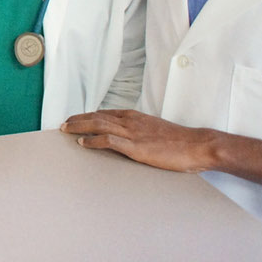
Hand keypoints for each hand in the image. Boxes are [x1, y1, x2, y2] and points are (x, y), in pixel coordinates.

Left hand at [60, 109, 216, 172]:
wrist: (198, 145)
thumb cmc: (180, 141)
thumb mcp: (155, 131)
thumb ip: (139, 131)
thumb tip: (128, 138)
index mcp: (135, 117)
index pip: (105, 114)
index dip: (88, 116)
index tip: (75, 119)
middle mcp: (131, 122)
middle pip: (97, 117)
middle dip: (78, 120)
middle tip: (63, 124)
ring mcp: (133, 134)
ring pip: (99, 125)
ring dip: (79, 127)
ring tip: (65, 130)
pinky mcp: (136, 148)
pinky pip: (110, 141)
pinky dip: (93, 141)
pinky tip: (83, 143)